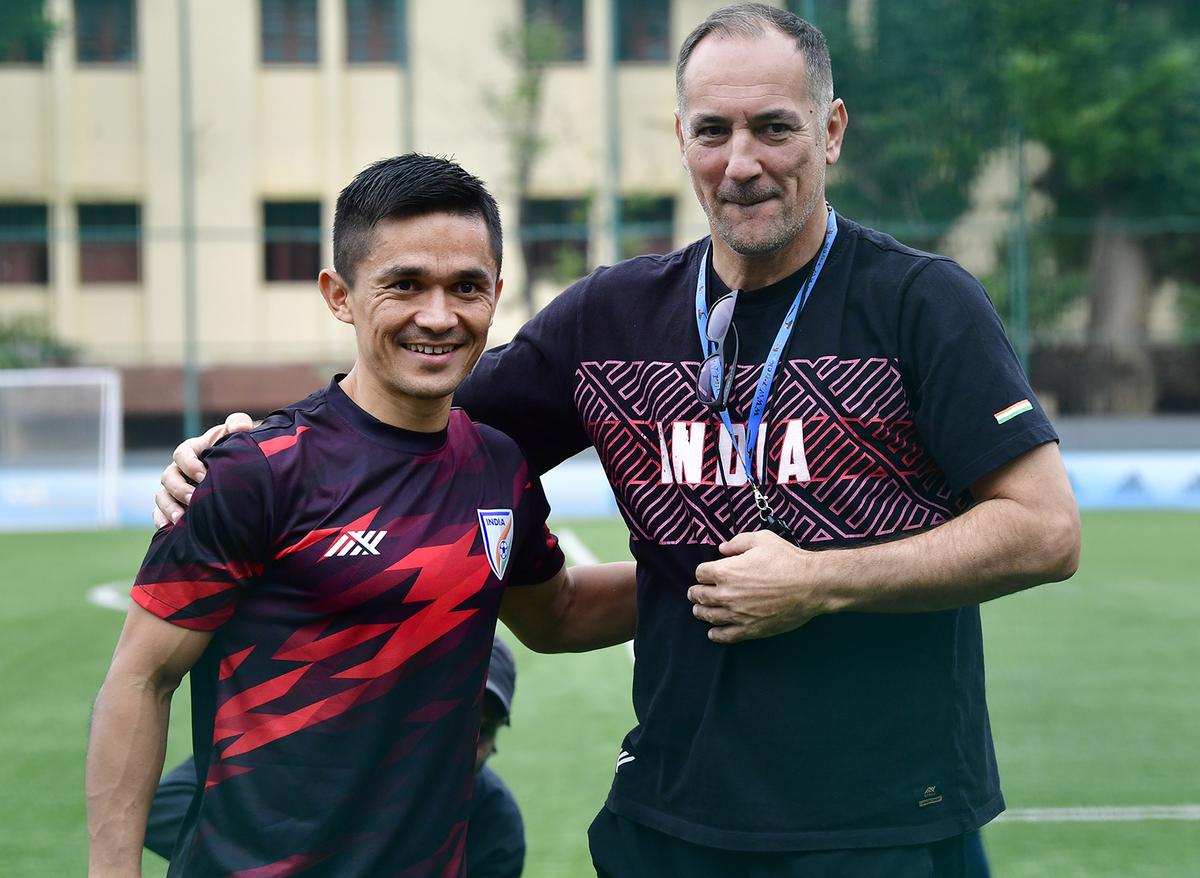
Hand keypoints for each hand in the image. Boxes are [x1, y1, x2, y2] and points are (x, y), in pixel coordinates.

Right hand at [152, 413, 254, 526]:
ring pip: (161, 496)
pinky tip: (170, 530)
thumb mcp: (239, 435)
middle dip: (179, 489)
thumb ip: (239, 423)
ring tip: (180, 519)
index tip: (203, 475)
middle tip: (194, 499)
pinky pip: (159, 513)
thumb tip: (239, 426)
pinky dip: (161, 520)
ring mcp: (175, 488)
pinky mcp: (174, 505)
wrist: (242, 474)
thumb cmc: (238, 451)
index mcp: (193, 450)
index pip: (182, 453)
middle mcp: (180, 469)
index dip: (189, 464)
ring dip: (168, 507)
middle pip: (168, 477)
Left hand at [689, 530, 833, 643]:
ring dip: (701, 612)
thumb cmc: (787, 559)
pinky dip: (716, 634)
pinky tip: (713, 632)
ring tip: (700, 611)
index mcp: (725, 571)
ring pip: (709, 616)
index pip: (700, 573)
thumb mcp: (761, 539)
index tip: (706, 573)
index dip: (703, 572)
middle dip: (696, 593)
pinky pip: (725, 635)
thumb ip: (737, 542)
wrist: (810, 585)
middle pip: (700, 596)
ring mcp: (737, 614)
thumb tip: (722, 548)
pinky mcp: (749, 629)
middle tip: (696, 593)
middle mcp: (726, 594)